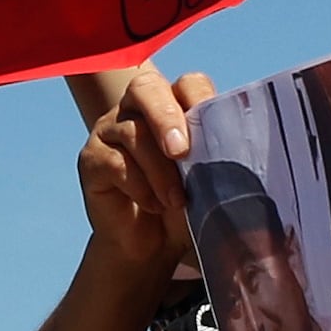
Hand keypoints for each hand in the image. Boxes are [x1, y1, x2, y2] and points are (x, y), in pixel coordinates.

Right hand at [75, 74, 216, 279]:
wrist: (152, 246)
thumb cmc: (184, 205)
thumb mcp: (207, 179)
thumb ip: (216, 154)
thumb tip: (237, 144)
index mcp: (175, 104)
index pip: (188, 84)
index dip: (200, 98)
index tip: (216, 128)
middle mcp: (138, 107)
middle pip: (147, 88)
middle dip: (166, 118)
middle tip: (181, 152)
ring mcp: (111, 129)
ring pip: (133, 132)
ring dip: (160, 170)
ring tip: (176, 201)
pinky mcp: (93, 158)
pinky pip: (115, 163)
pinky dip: (139, 187)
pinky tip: (153, 205)